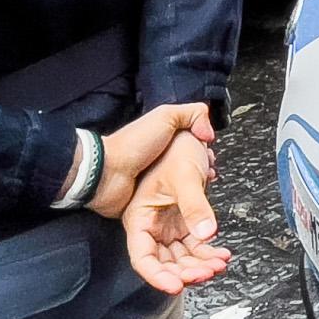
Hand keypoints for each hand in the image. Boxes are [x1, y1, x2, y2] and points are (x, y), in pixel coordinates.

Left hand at [90, 102, 213, 218]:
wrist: (108, 174)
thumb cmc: (132, 145)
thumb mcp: (165, 116)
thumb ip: (191, 114)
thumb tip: (208, 131)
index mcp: (164, 139)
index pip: (192, 143)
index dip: (203, 149)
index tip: (210, 155)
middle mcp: (160, 160)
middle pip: (190, 165)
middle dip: (201, 170)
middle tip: (207, 174)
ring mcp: (154, 181)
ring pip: (183, 186)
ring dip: (194, 189)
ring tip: (201, 190)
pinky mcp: (149, 201)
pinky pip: (170, 203)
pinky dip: (181, 204)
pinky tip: (188, 203)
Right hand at [122, 131, 232, 293]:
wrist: (182, 137)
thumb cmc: (171, 152)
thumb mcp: (184, 177)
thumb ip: (195, 207)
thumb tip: (207, 234)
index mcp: (140, 219)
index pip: (143, 258)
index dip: (157, 276)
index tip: (176, 286)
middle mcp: (151, 227)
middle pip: (164, 262)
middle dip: (185, 272)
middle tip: (207, 273)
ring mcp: (167, 227)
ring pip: (181, 257)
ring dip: (199, 265)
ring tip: (219, 264)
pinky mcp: (183, 224)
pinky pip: (194, 246)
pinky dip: (207, 253)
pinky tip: (221, 255)